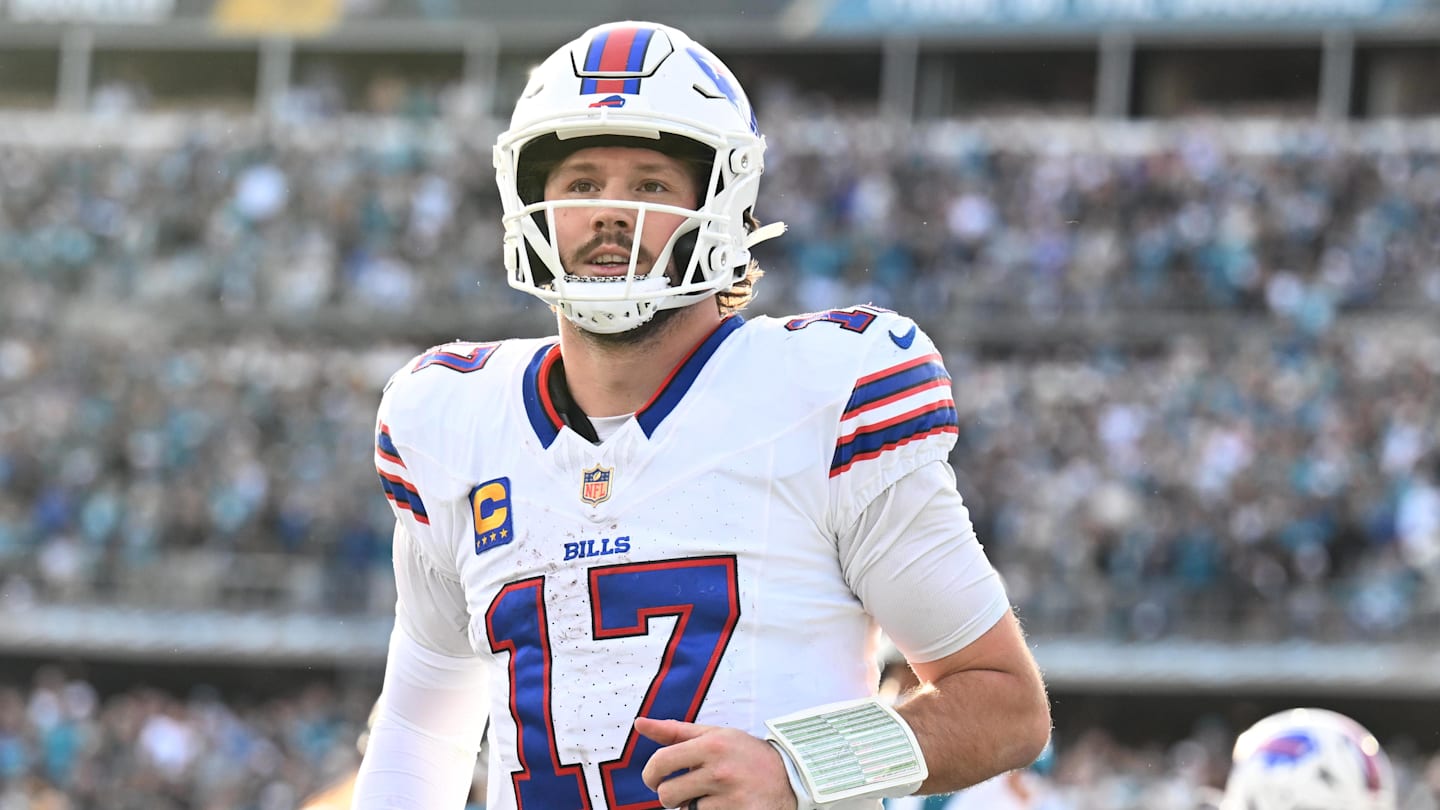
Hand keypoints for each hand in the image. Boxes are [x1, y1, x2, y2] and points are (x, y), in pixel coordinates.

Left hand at [635, 717, 797, 809]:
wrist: (790, 777)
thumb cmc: (745, 754)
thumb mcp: (714, 735)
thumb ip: (675, 731)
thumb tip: (639, 723)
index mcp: (712, 744)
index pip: (661, 762)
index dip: (650, 774)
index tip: (654, 780)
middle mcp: (720, 770)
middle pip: (668, 794)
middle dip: (671, 796)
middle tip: (685, 790)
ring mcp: (730, 797)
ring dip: (693, 807)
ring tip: (712, 796)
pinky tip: (725, 805)